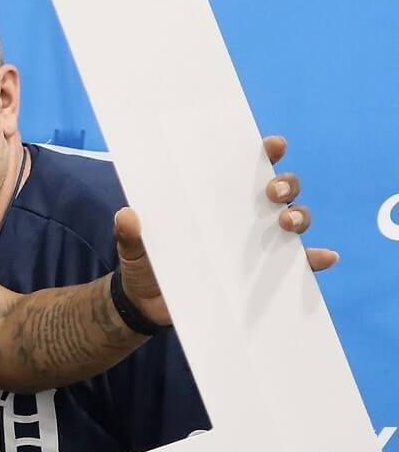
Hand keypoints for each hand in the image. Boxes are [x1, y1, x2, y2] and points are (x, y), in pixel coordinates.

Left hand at [111, 134, 334, 326]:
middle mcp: (243, 216)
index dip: (264, 152)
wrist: (148, 305)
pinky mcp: (263, 272)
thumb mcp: (133, 249)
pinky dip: (314, 259)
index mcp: (214, 199)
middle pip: (279, 190)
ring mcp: (257, 243)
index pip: (245, 168)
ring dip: (298, 217)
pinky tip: (322, 258)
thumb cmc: (145, 265)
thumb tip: (128, 215)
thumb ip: (130, 234)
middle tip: (272, 193)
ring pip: (293, 220)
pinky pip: (297, 264)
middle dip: (284, 185)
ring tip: (286, 224)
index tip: (272, 145)